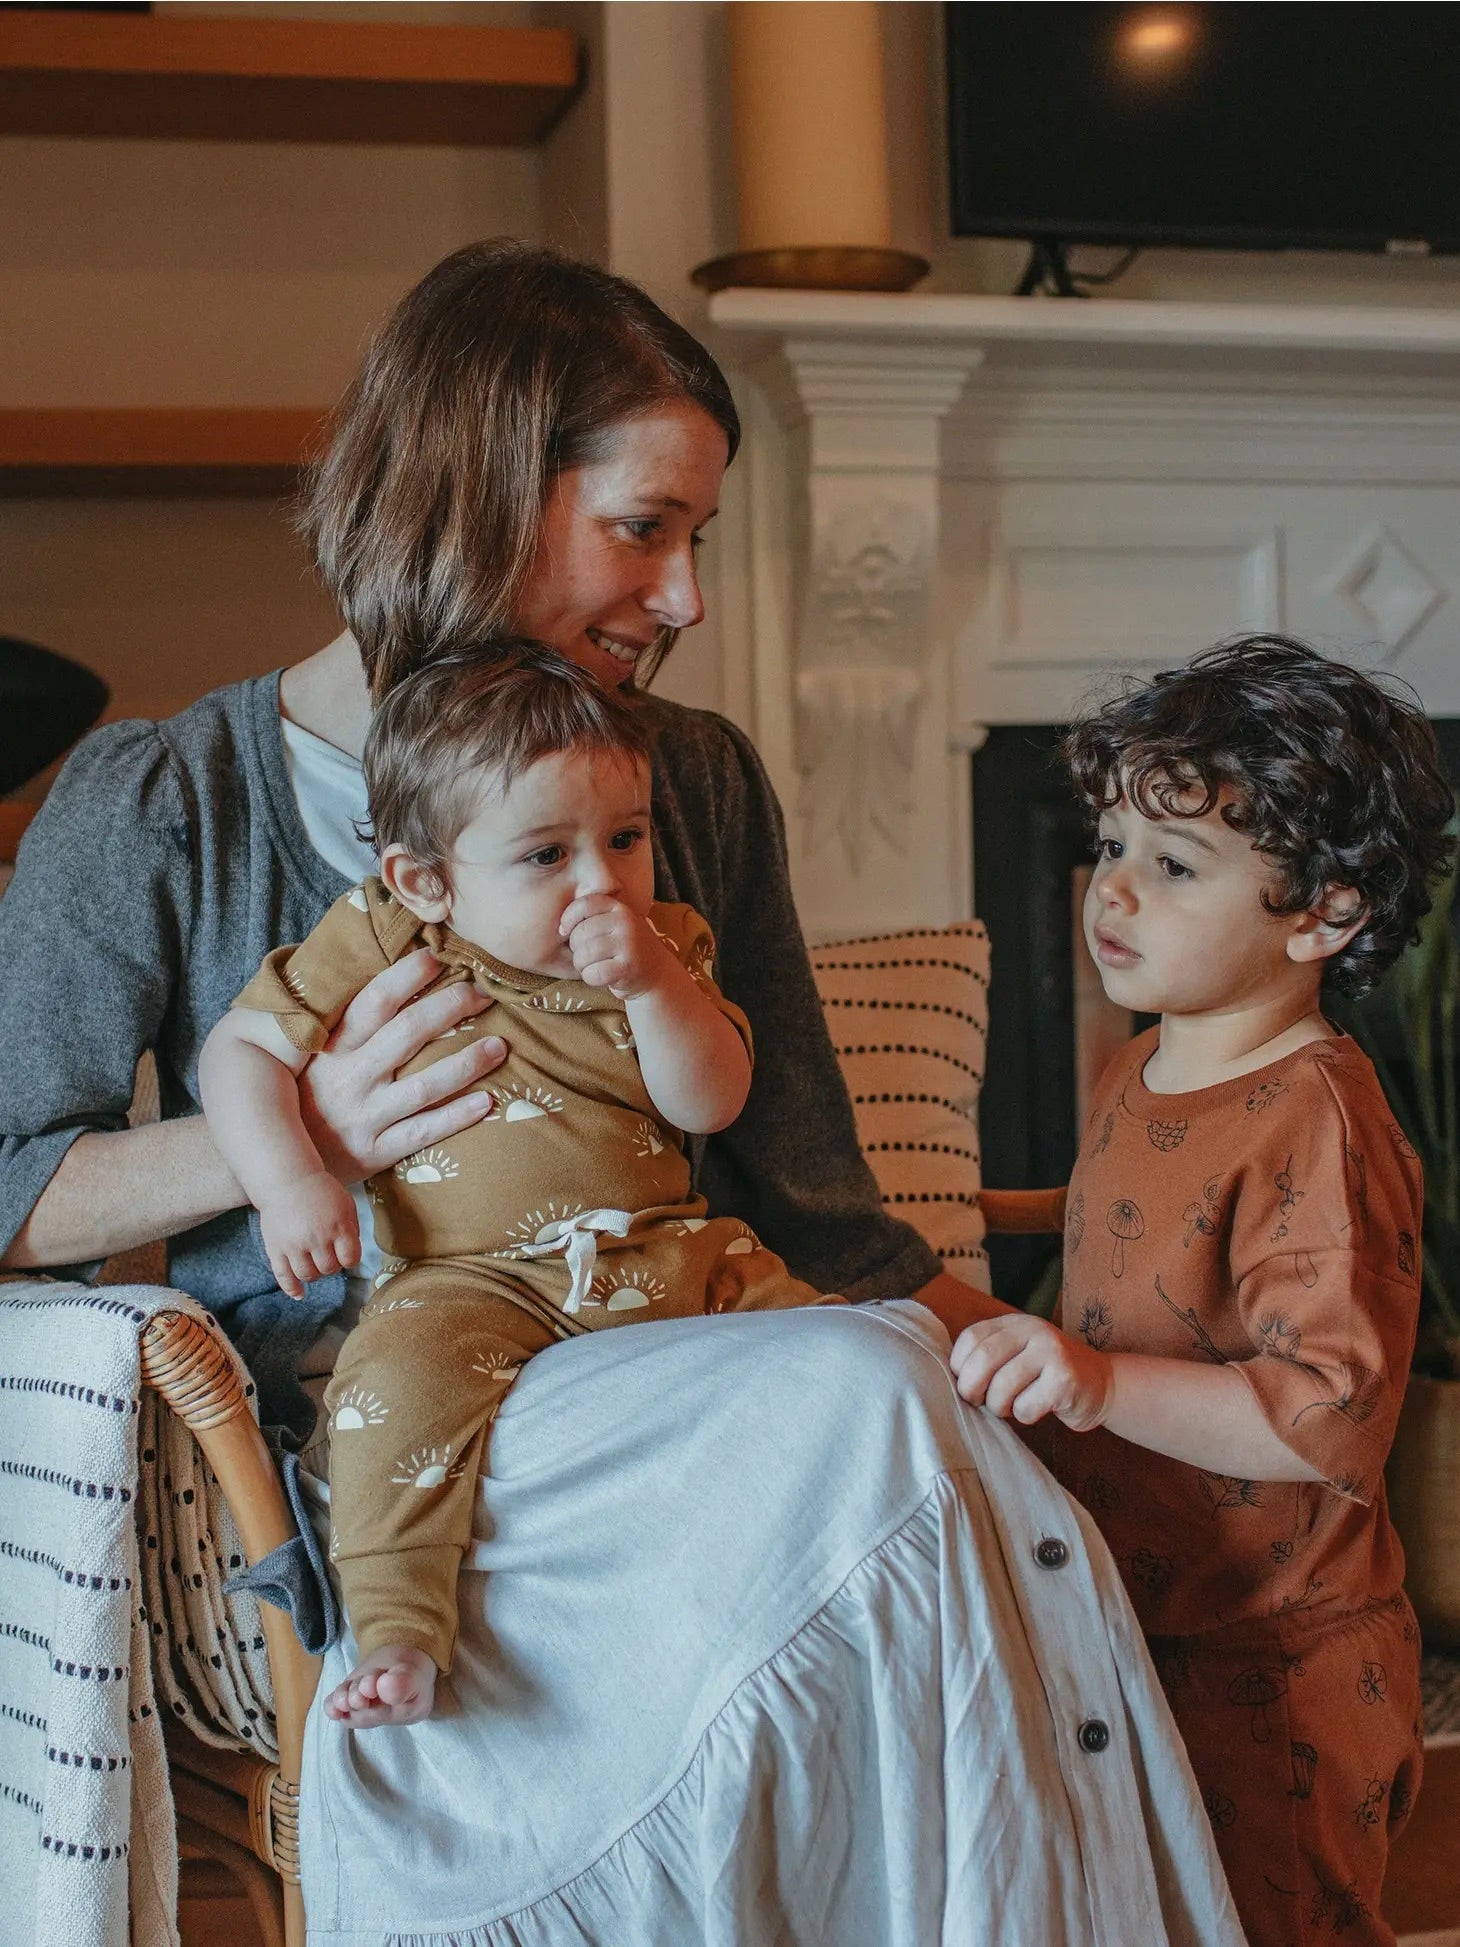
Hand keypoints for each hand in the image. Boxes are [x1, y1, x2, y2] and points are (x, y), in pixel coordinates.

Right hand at [259, 1171, 360, 1299]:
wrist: (287, 1179)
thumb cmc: (320, 1191)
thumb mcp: (346, 1205)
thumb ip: (351, 1230)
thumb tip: (351, 1257)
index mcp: (338, 1226)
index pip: (350, 1259)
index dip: (349, 1259)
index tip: (345, 1254)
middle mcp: (316, 1237)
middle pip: (329, 1269)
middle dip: (332, 1265)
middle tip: (327, 1254)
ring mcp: (294, 1245)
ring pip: (308, 1275)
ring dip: (314, 1273)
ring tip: (314, 1262)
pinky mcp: (276, 1248)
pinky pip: (284, 1276)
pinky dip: (292, 1289)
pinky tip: (300, 1294)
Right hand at [299, 948, 506, 1183]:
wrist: (277, 1161)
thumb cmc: (305, 1095)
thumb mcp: (310, 1056)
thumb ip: (340, 1022)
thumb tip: (380, 970)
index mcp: (330, 1048)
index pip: (372, 1002)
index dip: (405, 977)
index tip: (437, 957)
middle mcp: (347, 1080)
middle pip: (406, 1035)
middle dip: (449, 1008)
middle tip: (483, 994)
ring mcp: (362, 1118)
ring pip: (423, 1086)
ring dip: (466, 1064)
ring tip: (499, 1046)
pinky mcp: (374, 1153)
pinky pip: (423, 1132)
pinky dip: (456, 1116)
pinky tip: (487, 1102)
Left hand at [560, 895, 668, 998]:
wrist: (656, 973)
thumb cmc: (624, 948)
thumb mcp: (614, 924)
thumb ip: (593, 917)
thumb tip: (560, 928)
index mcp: (619, 908)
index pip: (583, 904)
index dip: (568, 919)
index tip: (565, 932)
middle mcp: (625, 922)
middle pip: (579, 933)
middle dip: (575, 949)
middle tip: (586, 956)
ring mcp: (628, 944)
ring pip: (583, 955)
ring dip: (581, 966)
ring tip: (592, 966)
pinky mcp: (628, 967)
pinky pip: (593, 973)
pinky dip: (591, 978)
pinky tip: (601, 977)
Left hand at [950, 1313, 1113, 1431]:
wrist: (1102, 1384)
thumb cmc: (1046, 1377)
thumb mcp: (1018, 1355)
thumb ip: (988, 1358)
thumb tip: (946, 1378)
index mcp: (1015, 1323)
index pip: (971, 1338)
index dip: (959, 1366)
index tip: (965, 1384)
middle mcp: (1034, 1330)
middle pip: (983, 1360)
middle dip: (972, 1389)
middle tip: (978, 1402)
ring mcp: (1052, 1353)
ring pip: (1002, 1387)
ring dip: (999, 1407)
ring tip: (1011, 1406)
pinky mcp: (1065, 1380)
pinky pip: (1026, 1406)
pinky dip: (1024, 1416)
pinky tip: (1037, 1409)